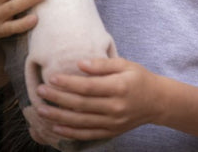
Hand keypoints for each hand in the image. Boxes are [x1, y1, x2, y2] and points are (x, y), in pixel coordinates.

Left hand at [34, 58, 162, 140]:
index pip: (88, 87)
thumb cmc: (139, 78)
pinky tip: (56, 127)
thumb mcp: (125, 64)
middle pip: (81, 105)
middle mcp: (115, 107)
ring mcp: (112, 122)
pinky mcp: (110, 132)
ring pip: (80, 122)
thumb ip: (102, 64)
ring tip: (41, 110)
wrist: (157, 101)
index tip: (52, 77)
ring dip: (58, 117)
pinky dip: (70, 132)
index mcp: (119, 87)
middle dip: (58, 98)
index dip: (68, 83)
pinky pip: (87, 134)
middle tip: (40, 91)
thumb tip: (80, 63)